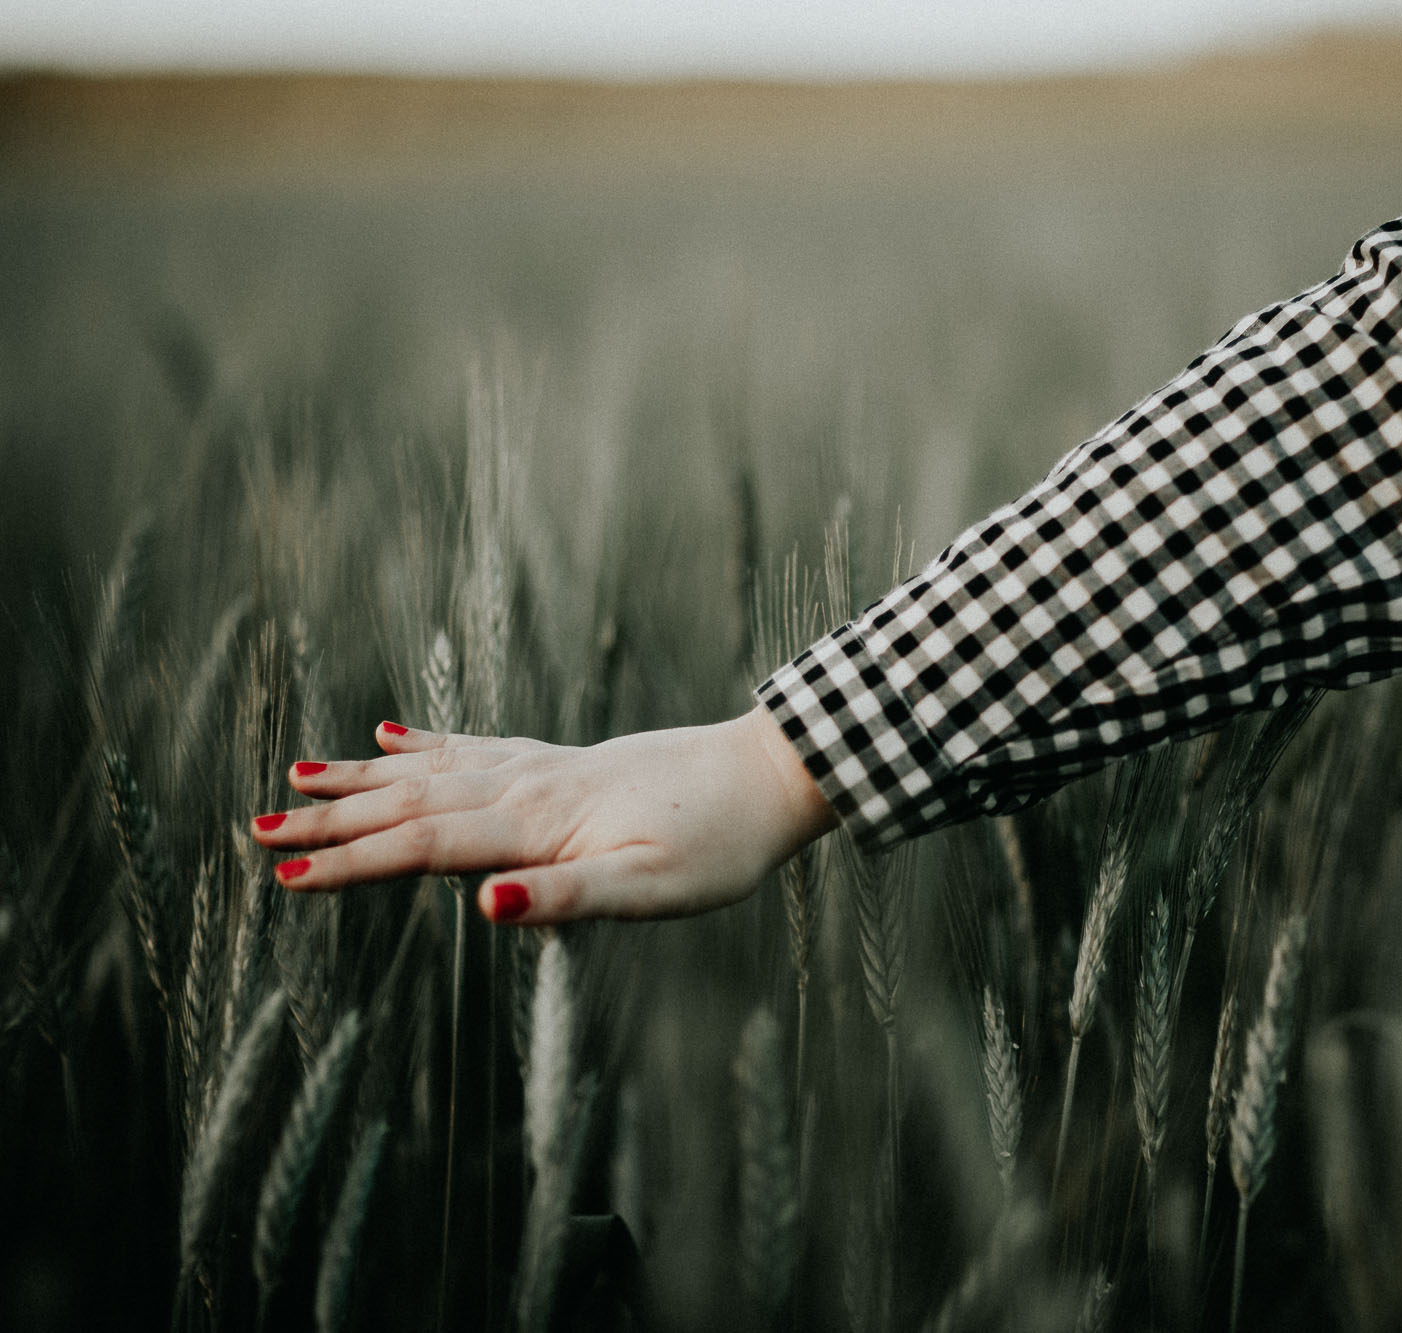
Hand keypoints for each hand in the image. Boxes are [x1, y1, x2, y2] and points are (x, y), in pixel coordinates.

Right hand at [249, 708, 837, 923]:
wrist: (767, 776)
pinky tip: (390, 736)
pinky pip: (473, 748)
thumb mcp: (652, 890)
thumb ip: (568, 898)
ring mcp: (542, 768)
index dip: (352, 864)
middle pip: (411, 805)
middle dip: (333, 822)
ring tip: (296, 774)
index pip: (424, 847)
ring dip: (361, 781)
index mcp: (537, 824)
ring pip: (431, 771)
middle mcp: (527, 786)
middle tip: (255, 830)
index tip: (285, 878)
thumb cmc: (717, 845)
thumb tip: (484, 904)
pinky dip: (422, 746)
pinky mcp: (562, 763)